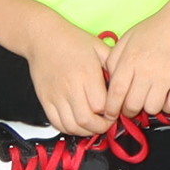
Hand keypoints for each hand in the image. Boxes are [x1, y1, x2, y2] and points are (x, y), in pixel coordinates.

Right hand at [20, 10, 116, 138]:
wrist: (43, 37)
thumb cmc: (73, 40)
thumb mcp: (99, 47)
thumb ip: (113, 65)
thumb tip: (126, 81)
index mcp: (87, 74)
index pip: (102, 106)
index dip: (111, 113)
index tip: (116, 111)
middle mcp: (71, 87)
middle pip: (87, 120)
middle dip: (100, 127)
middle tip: (107, 123)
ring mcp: (56, 96)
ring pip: (72, 126)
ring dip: (85, 131)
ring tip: (93, 125)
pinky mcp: (45, 100)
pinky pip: (56, 123)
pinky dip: (69, 129)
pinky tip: (77, 124)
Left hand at [95, 23, 169, 124]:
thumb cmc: (156, 27)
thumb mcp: (129, 37)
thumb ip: (114, 57)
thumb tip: (109, 78)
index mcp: (130, 60)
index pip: (115, 93)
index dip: (111, 108)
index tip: (110, 114)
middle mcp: (146, 71)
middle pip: (132, 105)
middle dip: (129, 111)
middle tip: (131, 108)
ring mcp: (165, 77)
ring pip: (152, 108)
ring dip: (150, 108)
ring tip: (150, 100)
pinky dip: (169, 107)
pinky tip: (167, 99)